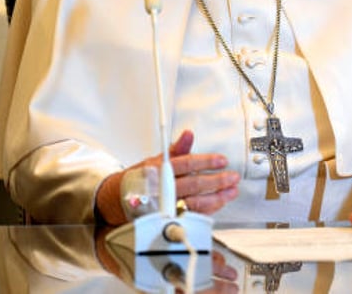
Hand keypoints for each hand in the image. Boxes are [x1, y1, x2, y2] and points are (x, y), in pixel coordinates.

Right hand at [96, 130, 238, 224]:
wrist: (118, 200)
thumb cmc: (141, 178)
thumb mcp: (156, 159)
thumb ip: (177, 149)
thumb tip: (189, 134)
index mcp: (160, 170)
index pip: (186, 163)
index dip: (205, 161)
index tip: (222, 160)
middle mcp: (163, 187)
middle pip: (194, 184)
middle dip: (217, 181)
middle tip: (233, 177)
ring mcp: (166, 205)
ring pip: (195, 202)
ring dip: (216, 198)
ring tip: (231, 191)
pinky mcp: (169, 218)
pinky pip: (192, 214)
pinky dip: (207, 209)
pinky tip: (219, 202)